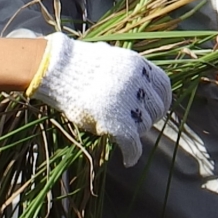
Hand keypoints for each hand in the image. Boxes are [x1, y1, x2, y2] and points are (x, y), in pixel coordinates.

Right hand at [27, 33, 171, 166]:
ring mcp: (125, 101)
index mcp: (136, 65)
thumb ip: (127, 71)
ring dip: (136, 132)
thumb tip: (139, 83)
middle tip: (135, 123)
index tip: (155, 107)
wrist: (54, 69)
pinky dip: (131, 154)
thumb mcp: (109, 58)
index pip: (163, 86)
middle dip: (147, 117)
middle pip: (156, 108)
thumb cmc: (76, 65)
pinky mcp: (114, 120)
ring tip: (123, 134)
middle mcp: (136, 82)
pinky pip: (131, 143)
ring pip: (143, 125)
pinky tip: (128, 160)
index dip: (161, 100)